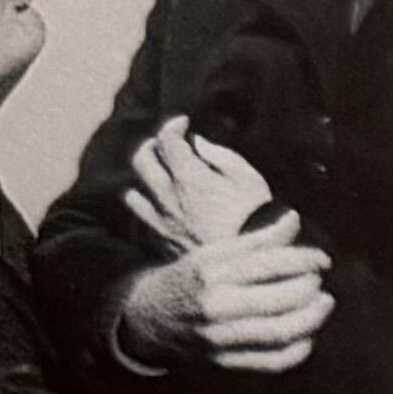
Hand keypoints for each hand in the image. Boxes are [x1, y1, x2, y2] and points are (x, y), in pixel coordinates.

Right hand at [110, 220, 329, 376]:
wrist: (145, 319)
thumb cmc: (187, 280)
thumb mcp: (211, 254)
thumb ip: (255, 240)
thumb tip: (293, 219)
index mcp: (210, 271)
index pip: (269, 263)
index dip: (305, 260)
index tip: (322, 259)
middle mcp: (215, 304)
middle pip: (281, 298)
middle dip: (310, 288)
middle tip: (318, 280)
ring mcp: (220, 337)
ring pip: (282, 331)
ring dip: (312, 318)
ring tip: (323, 303)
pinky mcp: (226, 362)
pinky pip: (274, 361)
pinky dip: (299, 349)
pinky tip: (307, 334)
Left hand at [124, 120, 276, 256]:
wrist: (251, 269)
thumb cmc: (259, 221)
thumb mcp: (250, 180)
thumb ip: (221, 156)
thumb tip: (198, 143)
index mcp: (189, 178)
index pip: (167, 139)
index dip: (174, 125)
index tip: (185, 124)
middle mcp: (168, 196)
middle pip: (142, 159)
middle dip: (153, 146)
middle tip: (168, 146)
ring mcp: (162, 221)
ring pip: (134, 191)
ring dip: (145, 180)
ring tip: (160, 179)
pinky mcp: (162, 242)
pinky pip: (141, 219)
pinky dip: (147, 207)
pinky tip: (160, 208)